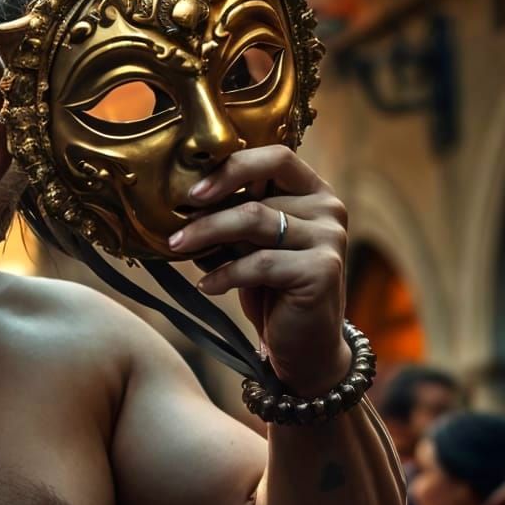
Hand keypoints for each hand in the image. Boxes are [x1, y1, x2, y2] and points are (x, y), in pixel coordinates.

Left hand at [167, 147, 349, 396]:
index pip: (276, 157)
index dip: (232, 167)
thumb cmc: (271, 291)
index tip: (192, 190)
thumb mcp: (249, 247)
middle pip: (257, 195)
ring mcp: (330, 238)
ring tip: (177, 248)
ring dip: (207, 235)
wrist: (304, 347)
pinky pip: (260, 263)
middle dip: (208, 211)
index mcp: (313, 192)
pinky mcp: (322, 270)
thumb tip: (182, 203)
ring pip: (255, 221)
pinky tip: (206, 286)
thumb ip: (232, 220)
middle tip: (174, 225)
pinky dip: (225, 274)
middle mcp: (328, 208)